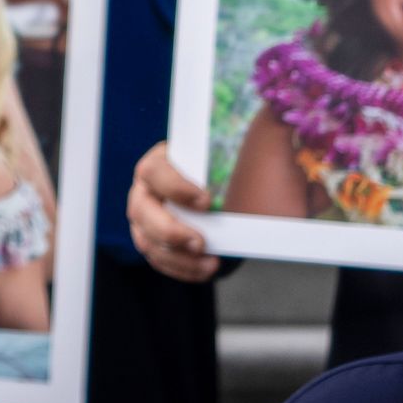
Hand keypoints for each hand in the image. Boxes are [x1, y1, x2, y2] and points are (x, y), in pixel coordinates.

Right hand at [127, 142, 221, 282]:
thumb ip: (233, 155)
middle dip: (170, 231)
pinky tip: (206, 269)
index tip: (206, 201)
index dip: (176, 188)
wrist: (215, 192)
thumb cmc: (216, 171)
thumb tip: (260, 133)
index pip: (154, 172)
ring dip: (179, 257)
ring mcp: (143, 220)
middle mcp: (144, 192)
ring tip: (210, 263)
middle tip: (201, 243)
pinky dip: (182, 268)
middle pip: (142, 212)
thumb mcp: (220, 159)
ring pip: (148, 242)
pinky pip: (159, 260)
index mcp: (157, 164)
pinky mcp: (151, 242)